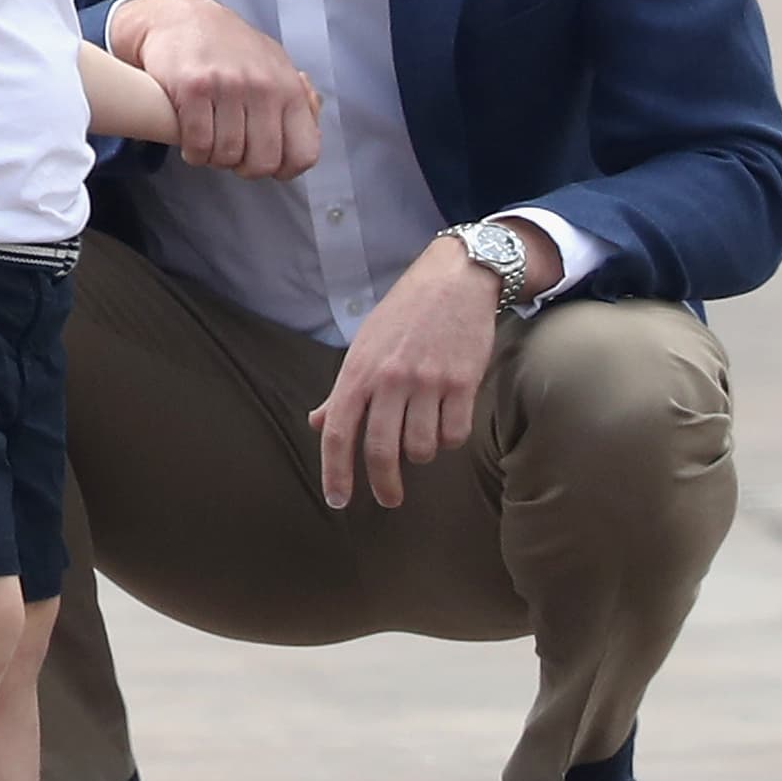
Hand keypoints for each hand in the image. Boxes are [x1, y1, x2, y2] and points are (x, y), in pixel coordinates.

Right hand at [109, 0, 319, 179]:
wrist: (181, 18)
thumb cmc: (230, 48)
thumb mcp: (274, 66)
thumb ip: (297, 99)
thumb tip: (313, 127)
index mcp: (289, 88)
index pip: (304, 153)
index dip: (285, 169)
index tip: (266, 161)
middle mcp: (263, 87)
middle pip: (262, 162)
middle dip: (244, 167)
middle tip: (232, 153)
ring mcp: (228, 86)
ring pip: (227, 156)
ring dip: (214, 158)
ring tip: (210, 141)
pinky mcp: (193, 88)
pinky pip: (198, 145)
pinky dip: (193, 152)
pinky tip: (192, 140)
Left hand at [308, 237, 500, 508]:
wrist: (455, 279)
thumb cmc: (404, 314)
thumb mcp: (363, 345)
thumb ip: (342, 389)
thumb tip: (318, 423)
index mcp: (359, 370)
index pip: (337, 431)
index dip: (335, 473)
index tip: (338, 501)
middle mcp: (390, 378)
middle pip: (381, 450)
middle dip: (383, 484)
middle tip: (388, 499)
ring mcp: (428, 381)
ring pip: (421, 448)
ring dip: (421, 453)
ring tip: (422, 437)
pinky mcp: (463, 382)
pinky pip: (454, 434)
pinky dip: (449, 439)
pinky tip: (446, 422)